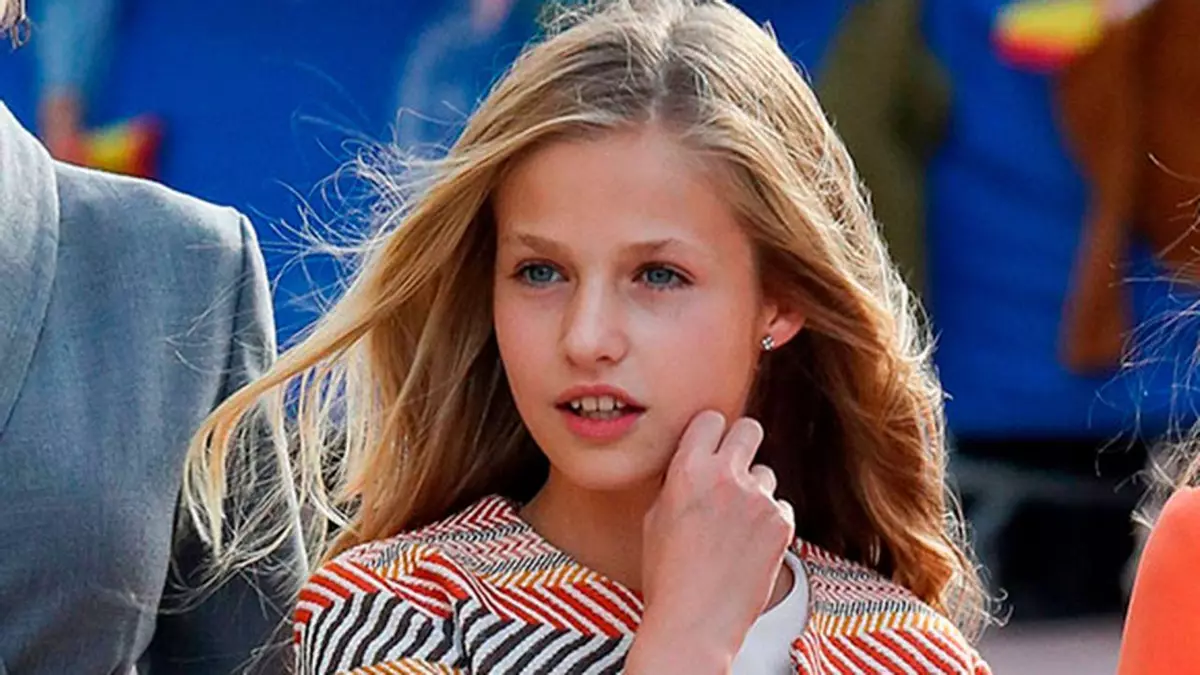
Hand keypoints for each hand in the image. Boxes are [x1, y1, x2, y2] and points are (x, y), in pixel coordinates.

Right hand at [625, 411, 794, 673]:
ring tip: (736, 531)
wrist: (694, 622)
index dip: (712, 433)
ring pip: (767, 475)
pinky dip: (771, 524)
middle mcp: (724, 476)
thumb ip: (678, 482)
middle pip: (750, 429)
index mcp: (687, 470)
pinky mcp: (781, 523)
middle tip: (737, 469)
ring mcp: (757, 498)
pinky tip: (751, 549)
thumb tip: (694, 461)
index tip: (712, 446)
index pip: (711, 419)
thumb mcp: (656, 518)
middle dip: (744, 444)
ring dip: (756, 494)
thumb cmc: (667, 574)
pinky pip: (782, 507)